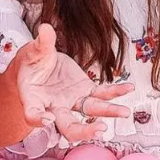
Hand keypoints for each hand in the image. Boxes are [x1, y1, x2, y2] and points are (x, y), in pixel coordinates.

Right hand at [4, 23, 133, 142]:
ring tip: (124, 112)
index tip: (48, 119)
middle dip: (83, 131)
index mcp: (34, 100)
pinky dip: (115, 91)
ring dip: (108, 112)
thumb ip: (41, 43)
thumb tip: (45, 28)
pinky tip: (129, 88)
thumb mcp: (33, 51)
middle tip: (99, 131)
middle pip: (67, 125)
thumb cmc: (30, 62)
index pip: (33, 115)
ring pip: (90, 111)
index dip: (39, 120)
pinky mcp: (84, 90)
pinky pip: (101, 94)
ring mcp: (72, 100)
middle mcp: (54, 106)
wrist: (37, 64)